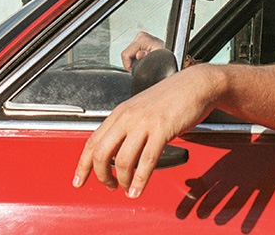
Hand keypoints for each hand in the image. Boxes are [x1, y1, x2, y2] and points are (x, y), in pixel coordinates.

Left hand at [73, 64, 218, 197]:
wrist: (196, 84)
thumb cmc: (172, 96)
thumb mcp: (142, 108)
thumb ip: (128, 126)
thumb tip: (117, 149)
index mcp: (120, 112)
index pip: (92, 142)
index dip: (82, 165)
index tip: (78, 181)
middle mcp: (128, 117)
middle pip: (102, 153)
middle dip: (101, 176)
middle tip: (109, 186)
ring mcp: (144, 123)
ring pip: (123, 160)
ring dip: (122, 181)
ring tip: (127, 189)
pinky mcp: (162, 130)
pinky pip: (147, 161)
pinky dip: (140, 180)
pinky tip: (137, 190)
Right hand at [121, 31, 164, 71]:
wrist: (170, 57)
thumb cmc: (165, 59)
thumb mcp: (155, 60)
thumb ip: (146, 58)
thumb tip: (139, 55)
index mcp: (143, 39)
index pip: (125, 54)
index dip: (128, 65)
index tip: (134, 70)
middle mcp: (142, 36)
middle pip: (127, 53)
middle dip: (132, 62)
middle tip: (141, 66)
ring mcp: (142, 37)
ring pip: (129, 53)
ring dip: (134, 60)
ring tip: (144, 62)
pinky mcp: (142, 40)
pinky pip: (132, 52)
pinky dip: (136, 58)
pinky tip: (143, 60)